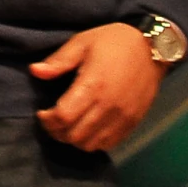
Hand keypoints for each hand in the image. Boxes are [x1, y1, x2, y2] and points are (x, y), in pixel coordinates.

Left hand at [32, 23, 164, 152]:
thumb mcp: (82, 42)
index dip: (47, 120)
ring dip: (74, 139)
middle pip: (75, 135)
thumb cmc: (114, 42)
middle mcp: (108, 106)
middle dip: (57, 132)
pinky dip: (94, 142)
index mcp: (93, 85)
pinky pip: (109, 144)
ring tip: (68, 126)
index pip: (64, 117)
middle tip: (52, 120)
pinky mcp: (133, 122)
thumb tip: (34, 71)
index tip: (42, 113)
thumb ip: (58, 61)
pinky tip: (87, 128)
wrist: (153, 48)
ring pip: (91, 144)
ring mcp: (123, 117)